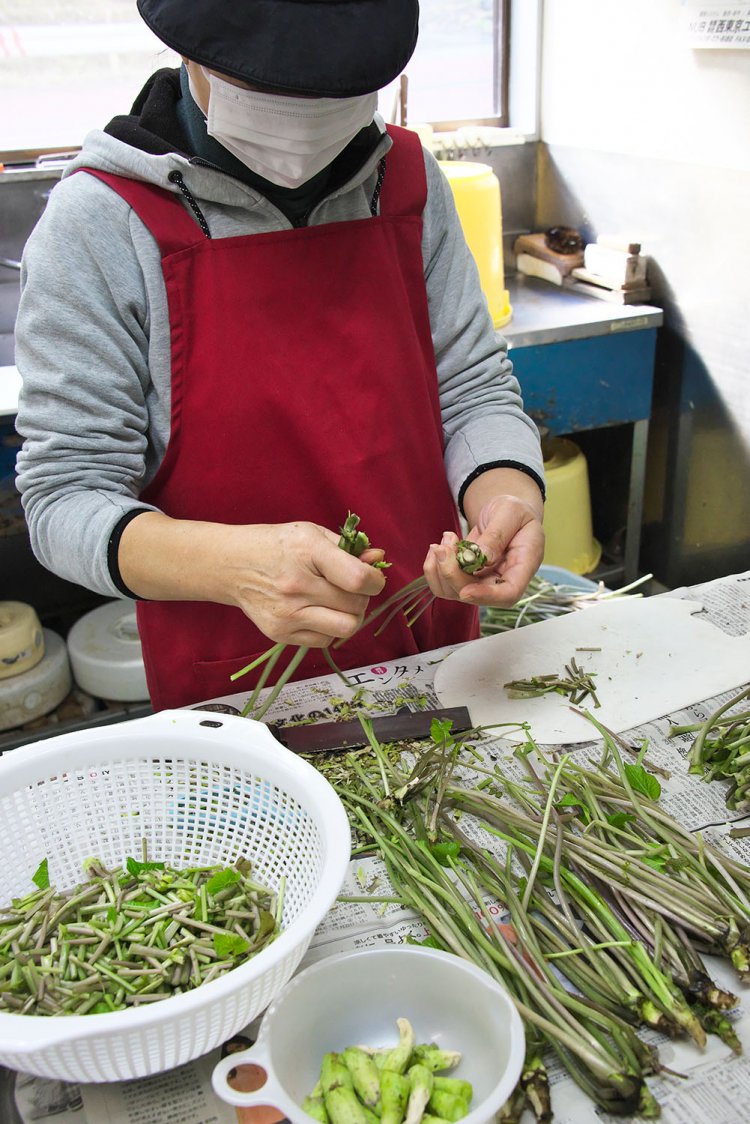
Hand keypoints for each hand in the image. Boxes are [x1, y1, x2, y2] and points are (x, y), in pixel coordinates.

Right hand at [228, 521, 386, 647]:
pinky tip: (318, 612)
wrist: (231, 566)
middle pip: (356, 606)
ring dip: (350, 616)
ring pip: (346, 629)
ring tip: (338, 602)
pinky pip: (325, 641)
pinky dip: (329, 628)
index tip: (371, 578)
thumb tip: (378, 559)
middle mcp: (296, 586)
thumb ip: (348, 548)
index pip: (358, 579)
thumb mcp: (311, 534)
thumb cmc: (276, 545)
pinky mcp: (280, 634)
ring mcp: (287, 613)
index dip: (375, 581)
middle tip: (350, 588)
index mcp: (307, 552)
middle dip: (363, 597)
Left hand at [424, 494, 543, 607]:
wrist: (505, 514)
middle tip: (442, 547)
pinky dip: (434, 567)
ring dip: (440, 569)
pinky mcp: (466, 578)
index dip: (486, 596)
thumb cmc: (515, 512)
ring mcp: (483, 582)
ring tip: (446, 538)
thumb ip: (497, 535)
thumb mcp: (510, 512)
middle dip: (452, 575)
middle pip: (476, 595)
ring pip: (454, 592)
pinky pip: (445, 583)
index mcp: (523, 566)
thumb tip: (481, 557)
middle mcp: (503, 580)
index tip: (465, 591)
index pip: (509, 594)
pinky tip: (440, 546)